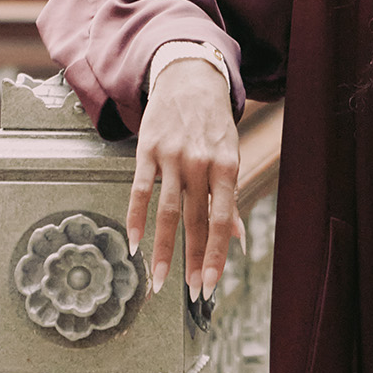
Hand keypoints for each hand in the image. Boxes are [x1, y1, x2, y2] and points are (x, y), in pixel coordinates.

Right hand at [126, 60, 242, 300]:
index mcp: (226, 168)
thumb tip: (239, 241)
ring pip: (166, 212)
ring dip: (162, 250)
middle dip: (193, 261)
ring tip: (159, 281)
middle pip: (195, 222)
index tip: (210, 285)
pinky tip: (134, 245)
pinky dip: (136, 219)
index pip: (222, 221)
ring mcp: (172, 156)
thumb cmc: (214, 125)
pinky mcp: (148, 150)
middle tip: (191, 294)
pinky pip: (140, 191)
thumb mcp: (231, 157)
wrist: (190, 78)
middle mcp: (200, 164)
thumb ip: (230, 200)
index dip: (217, 256)